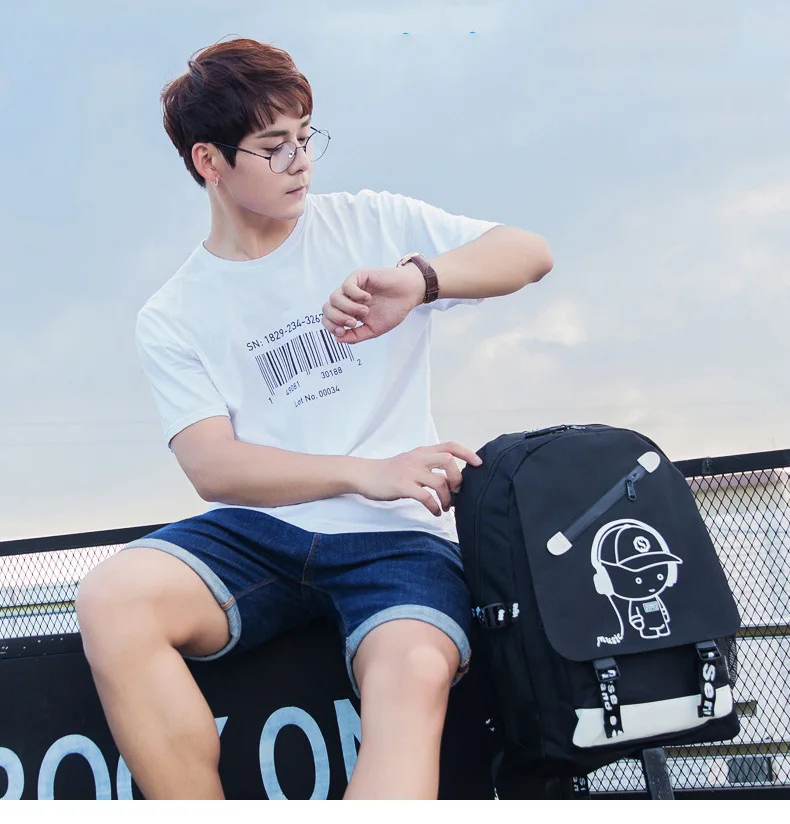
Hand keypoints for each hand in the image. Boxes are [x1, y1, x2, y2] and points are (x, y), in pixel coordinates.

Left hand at [322, 264, 424, 343]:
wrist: (409, 294)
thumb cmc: (394, 309)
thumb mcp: (374, 329)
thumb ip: (356, 336)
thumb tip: (337, 339)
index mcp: (349, 312)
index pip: (329, 319)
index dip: (331, 326)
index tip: (343, 331)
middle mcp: (348, 299)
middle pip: (327, 308)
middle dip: (337, 318)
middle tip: (353, 323)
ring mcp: (352, 287)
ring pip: (334, 298)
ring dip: (348, 308)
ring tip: (365, 311)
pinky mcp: (359, 276)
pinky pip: (347, 286)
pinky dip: (356, 295)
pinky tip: (368, 298)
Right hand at [353, 442, 482, 516]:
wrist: (365, 475)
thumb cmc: (390, 472)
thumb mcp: (411, 463)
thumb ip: (429, 467)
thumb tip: (452, 480)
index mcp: (422, 452)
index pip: (450, 446)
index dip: (467, 453)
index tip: (479, 463)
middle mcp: (418, 458)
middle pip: (448, 460)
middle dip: (458, 478)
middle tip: (457, 492)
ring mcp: (410, 471)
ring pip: (439, 481)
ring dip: (447, 498)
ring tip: (445, 507)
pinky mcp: (402, 485)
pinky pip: (426, 497)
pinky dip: (434, 507)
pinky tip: (435, 512)